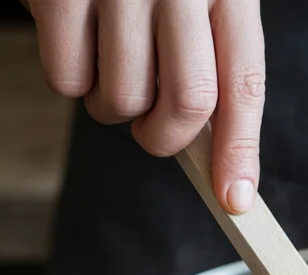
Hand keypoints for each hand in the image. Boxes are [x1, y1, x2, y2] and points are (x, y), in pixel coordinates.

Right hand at [28, 0, 264, 213]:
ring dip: (113, 107)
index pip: (243, 82)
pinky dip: (69, 82)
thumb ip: (211, 54)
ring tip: (109, 64)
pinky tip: (76, 43)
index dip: (239, 150)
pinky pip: (64, 79)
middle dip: (166, 139)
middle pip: (186, 103)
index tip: (235, 198)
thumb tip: (216, 150)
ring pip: (121, 99)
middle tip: (152, 132)